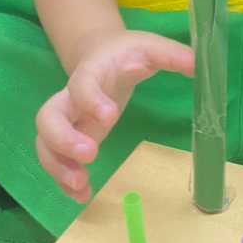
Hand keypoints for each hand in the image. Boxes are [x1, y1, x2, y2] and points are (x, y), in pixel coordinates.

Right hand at [35, 29, 193, 201]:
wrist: (104, 52)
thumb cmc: (128, 52)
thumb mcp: (151, 47)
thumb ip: (172, 55)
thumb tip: (197, 64)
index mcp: (92, 71)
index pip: (81, 83)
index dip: (90, 100)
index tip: (110, 117)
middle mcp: (71, 96)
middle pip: (48, 116)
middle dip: (62, 139)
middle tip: (90, 155)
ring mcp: (69, 120)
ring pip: (44, 143)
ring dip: (58, 166)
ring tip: (81, 184)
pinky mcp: (72, 137)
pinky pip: (56, 160)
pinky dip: (63, 180)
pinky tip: (82, 195)